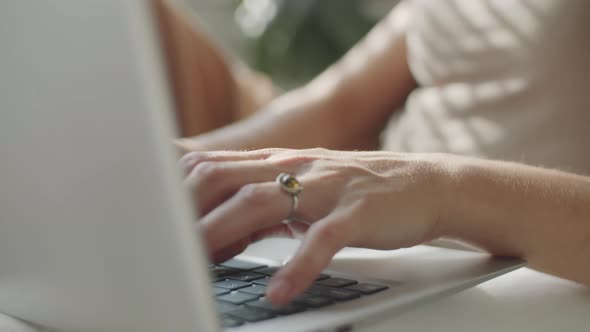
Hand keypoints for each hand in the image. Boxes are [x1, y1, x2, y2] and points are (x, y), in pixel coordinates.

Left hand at [181, 148, 446, 304]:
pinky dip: (298, 267)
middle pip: (227, 177)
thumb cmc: (357, 192)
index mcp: (281, 163)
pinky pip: (323, 239)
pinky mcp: (359, 212)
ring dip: (223, 233)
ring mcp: (328, 187)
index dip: (178, 191)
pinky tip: (278, 293)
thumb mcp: (304, 190)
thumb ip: (261, 203)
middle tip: (161, 245)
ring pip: (264, 202)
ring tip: (194, 265)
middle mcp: (298, 168)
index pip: (215, 165)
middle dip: (188, 210)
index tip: (153, 220)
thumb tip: (216, 229)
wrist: (425, 183)